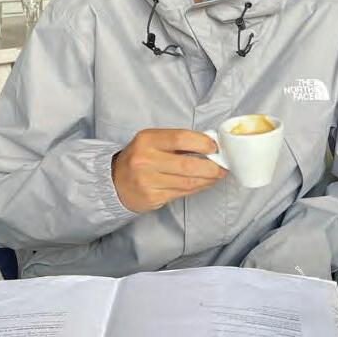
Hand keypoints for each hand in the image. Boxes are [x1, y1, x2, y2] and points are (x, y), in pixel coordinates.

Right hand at [112, 128, 226, 212]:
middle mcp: (145, 160)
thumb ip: (176, 141)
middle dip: (211, 167)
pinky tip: (205, 183)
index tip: (215, 147)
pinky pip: (182, 193)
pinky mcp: (152, 198)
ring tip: (218, 175)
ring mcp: (148, 181)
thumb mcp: (152, 141)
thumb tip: (208, 143)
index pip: (180, 138)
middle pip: (187, 165)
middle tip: (223, 166)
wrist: (114, 181)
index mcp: (147, 140)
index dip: (202, 142)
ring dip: (208, 179)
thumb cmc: (139, 157)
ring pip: (187, 182)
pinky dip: (198, 188)